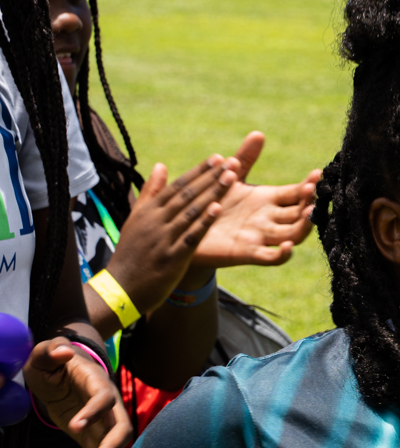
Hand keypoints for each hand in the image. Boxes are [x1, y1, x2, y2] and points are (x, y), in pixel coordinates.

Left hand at [22, 337, 131, 447]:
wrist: (63, 372)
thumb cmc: (54, 361)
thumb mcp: (46, 353)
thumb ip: (52, 349)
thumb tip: (64, 352)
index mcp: (97, 384)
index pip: (104, 398)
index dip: (94, 412)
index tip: (73, 427)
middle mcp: (108, 408)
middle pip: (121, 429)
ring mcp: (104, 427)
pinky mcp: (94, 442)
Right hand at [105, 158, 237, 313]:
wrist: (119, 290)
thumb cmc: (131, 254)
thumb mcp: (136, 220)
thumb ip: (151, 193)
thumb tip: (162, 165)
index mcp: (148, 211)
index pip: (178, 186)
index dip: (200, 171)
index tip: (219, 157)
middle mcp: (155, 221)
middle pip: (187, 194)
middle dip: (212, 177)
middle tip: (232, 162)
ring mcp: (163, 239)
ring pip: (192, 211)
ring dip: (213, 192)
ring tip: (232, 177)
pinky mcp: (171, 258)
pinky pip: (191, 236)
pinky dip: (204, 222)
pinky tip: (218, 208)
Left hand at [192, 135, 319, 268]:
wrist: (187, 232)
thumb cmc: (212, 203)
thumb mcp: (229, 179)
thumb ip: (246, 159)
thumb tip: (258, 134)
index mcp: (269, 199)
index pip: (296, 192)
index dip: (308, 185)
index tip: (317, 174)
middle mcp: (270, 219)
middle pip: (300, 213)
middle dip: (309, 203)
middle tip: (311, 191)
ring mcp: (261, 237)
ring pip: (293, 234)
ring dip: (304, 226)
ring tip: (309, 213)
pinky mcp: (247, 253)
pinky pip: (271, 257)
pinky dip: (282, 255)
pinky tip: (288, 247)